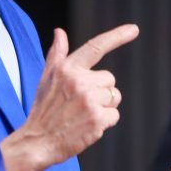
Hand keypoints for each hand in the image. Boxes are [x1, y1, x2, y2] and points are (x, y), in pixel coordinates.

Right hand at [0, 24, 138, 170]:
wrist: (37, 142)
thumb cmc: (43, 110)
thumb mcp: (46, 78)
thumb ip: (56, 54)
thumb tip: (59, 32)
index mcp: (67, 68)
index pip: (96, 47)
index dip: (117, 36)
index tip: (134, 29)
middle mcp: (80, 81)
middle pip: (109, 80)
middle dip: (100, 91)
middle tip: (80, 104)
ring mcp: (89, 101)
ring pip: (114, 98)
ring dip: (104, 107)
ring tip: (82, 115)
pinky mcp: (97, 119)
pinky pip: (114, 115)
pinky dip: (105, 122)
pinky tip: (87, 126)